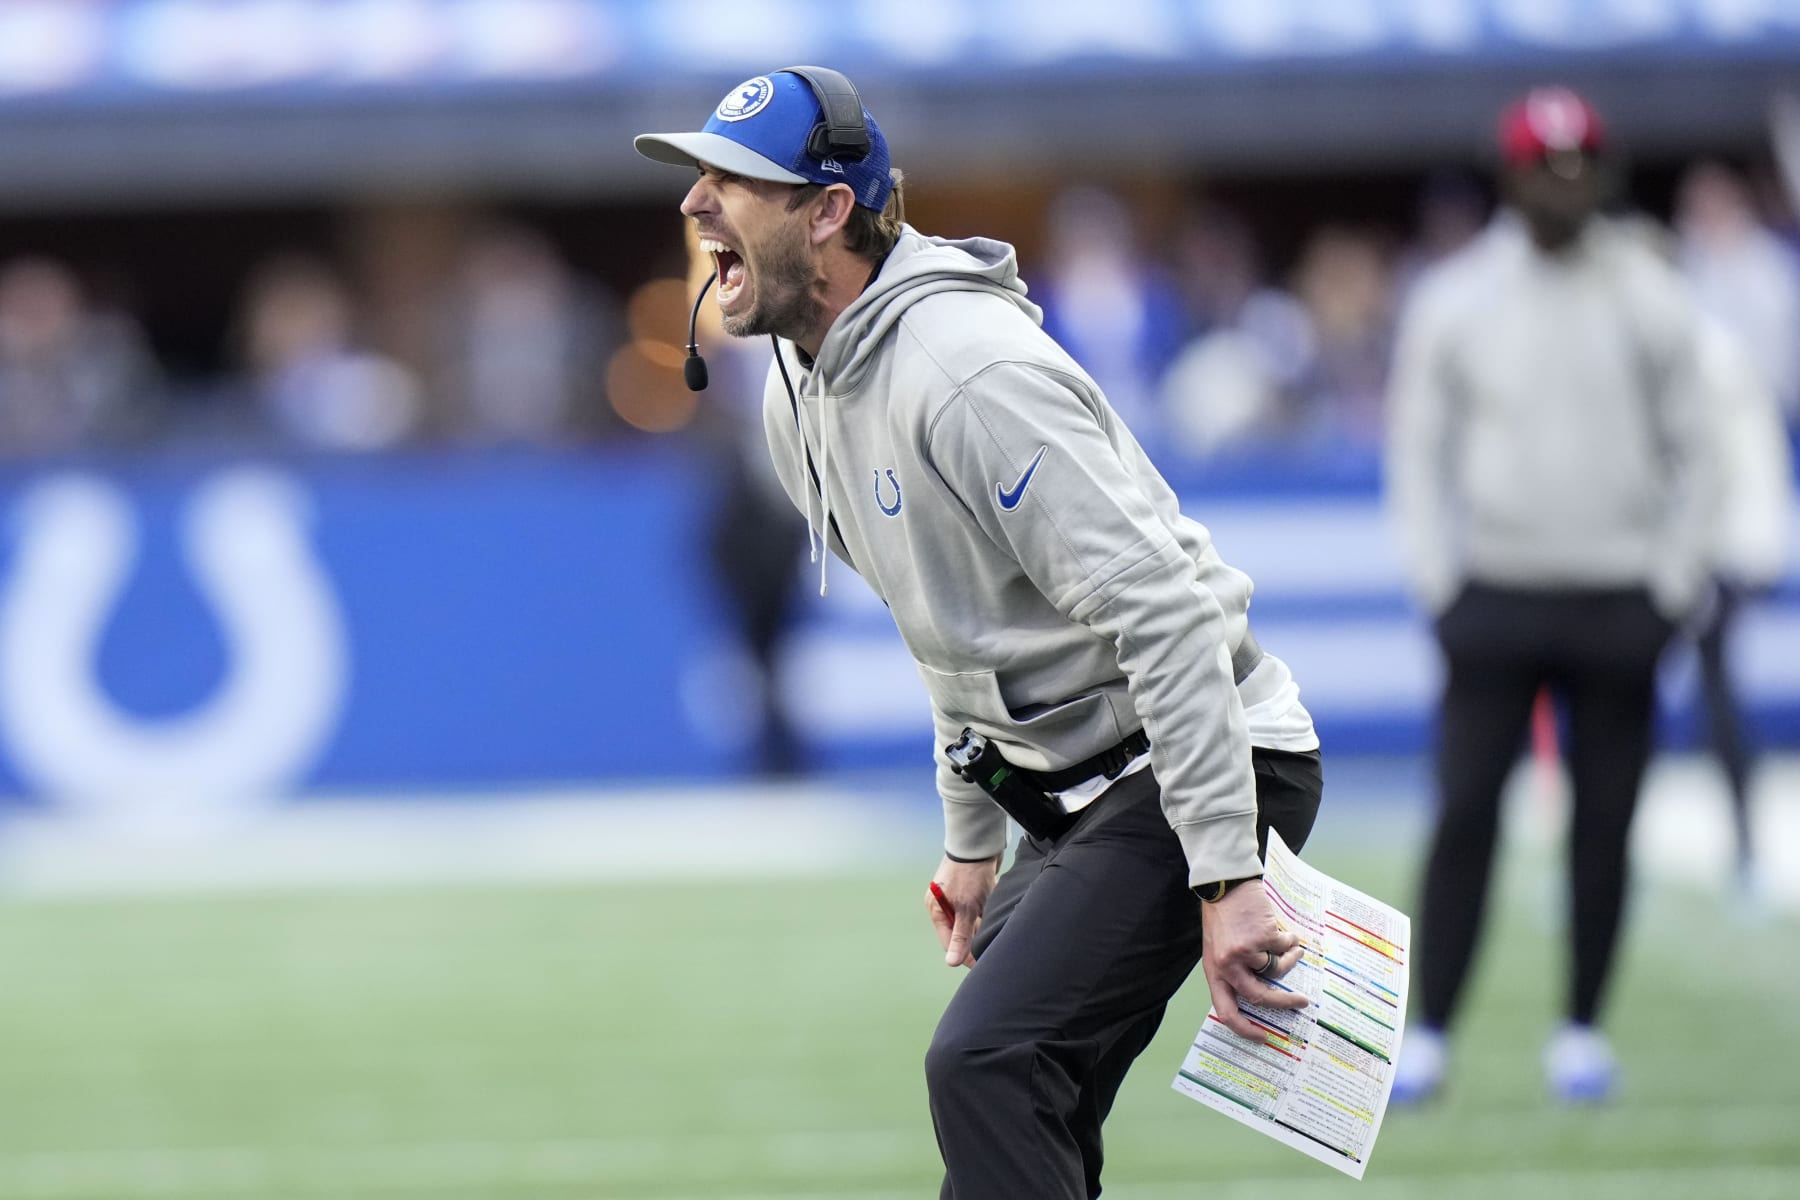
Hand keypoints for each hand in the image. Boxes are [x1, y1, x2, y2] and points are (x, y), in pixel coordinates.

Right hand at [927, 855, 1000, 967]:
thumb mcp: (965, 909)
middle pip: (961, 932)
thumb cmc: (969, 874)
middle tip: (991, 946)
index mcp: (937, 909)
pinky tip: (996, 914)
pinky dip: (987, 914)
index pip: (950, 942)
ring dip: (983, 925)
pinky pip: (980, 910)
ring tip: (995, 927)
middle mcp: (946, 905)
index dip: (965, 955)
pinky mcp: (972, 890)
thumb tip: (952, 963)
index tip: (981, 963)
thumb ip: (961, 936)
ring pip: (972, 922)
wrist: (980, 843)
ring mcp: (959, 897)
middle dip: (975, 939)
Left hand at [1199, 880, 1309, 1039]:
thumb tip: (1260, 997)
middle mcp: (1228, 965)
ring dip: (1290, 960)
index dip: (1244, 1029)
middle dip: (1284, 1002)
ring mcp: (1246, 952)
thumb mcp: (1218, 950)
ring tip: (1293, 949)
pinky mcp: (1262, 937)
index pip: (1226, 1011)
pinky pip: (1285, 948)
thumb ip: (1233, 972)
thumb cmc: (1222, 917)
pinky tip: (1287, 933)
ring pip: (1278, 970)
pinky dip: (1291, 942)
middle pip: (1260, 997)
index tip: (1262, 1037)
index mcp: (1215, 972)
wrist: (1224, 885)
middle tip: (1301, 1002)